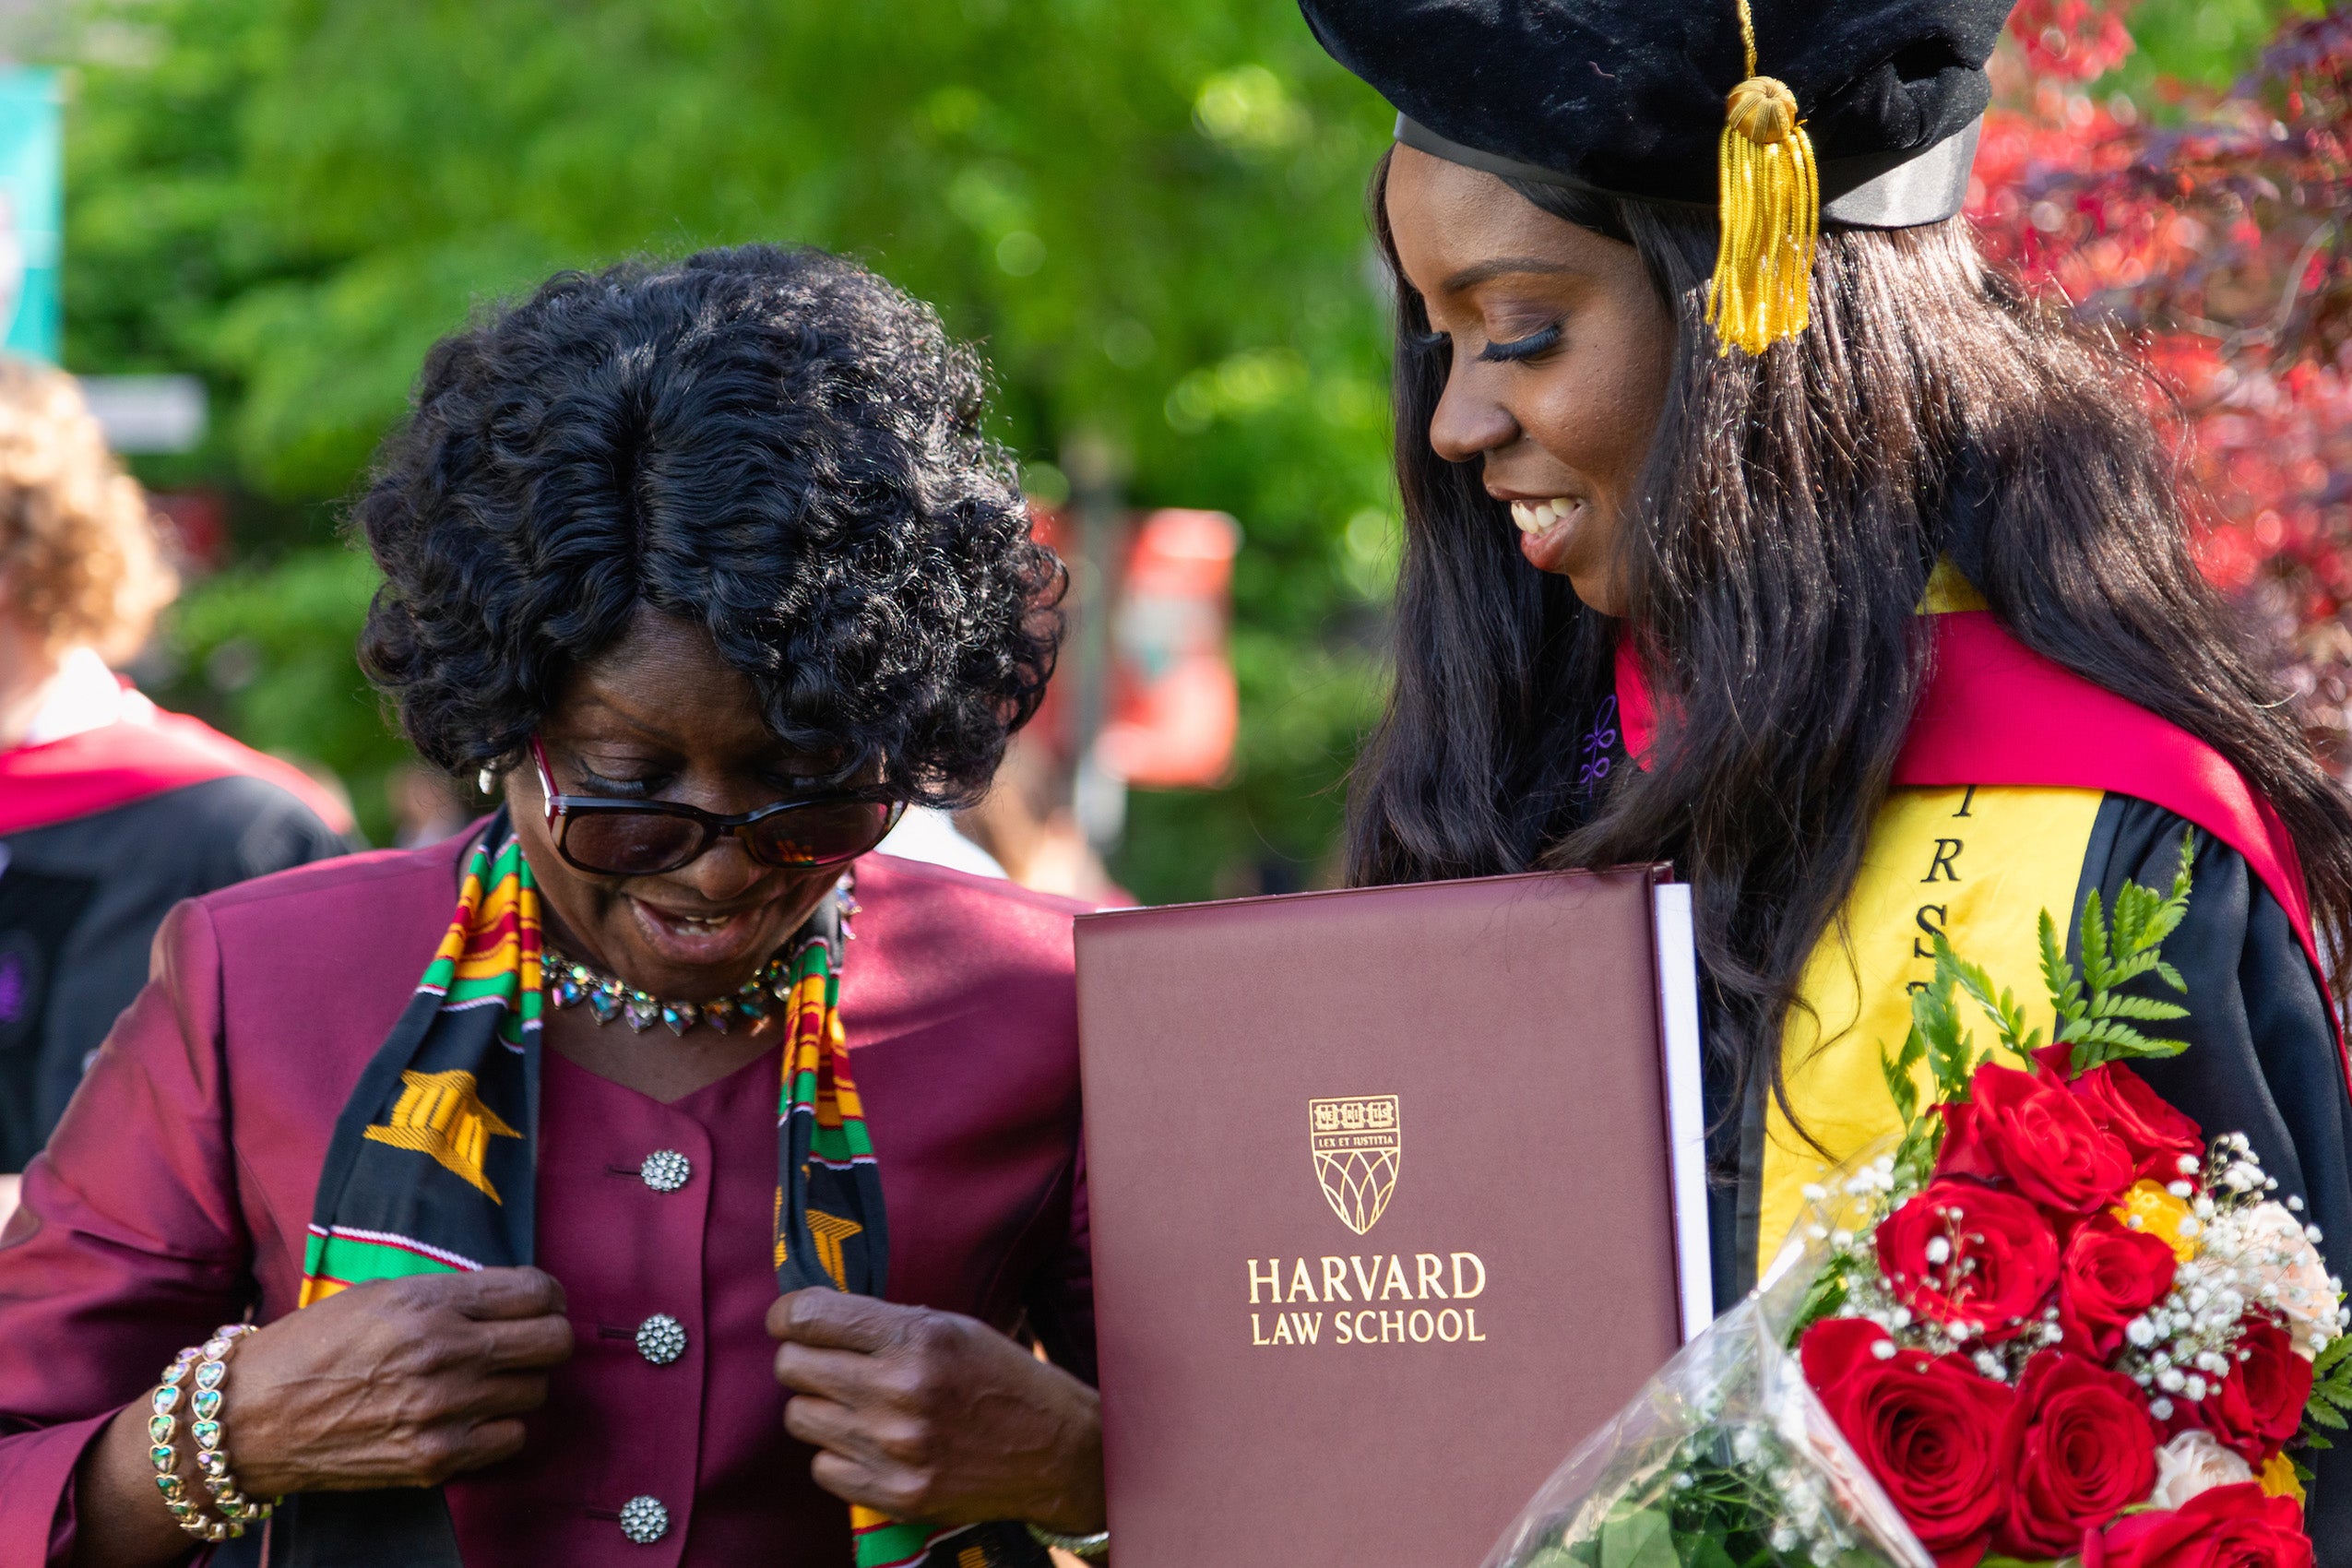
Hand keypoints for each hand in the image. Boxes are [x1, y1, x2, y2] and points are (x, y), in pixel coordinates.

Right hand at [221, 1266, 574, 1494]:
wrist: (251, 1418)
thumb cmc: (314, 1345)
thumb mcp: (382, 1294)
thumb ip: (451, 1295)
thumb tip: (515, 1298)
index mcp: (430, 1304)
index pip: (537, 1291)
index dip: (546, 1295)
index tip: (538, 1301)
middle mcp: (445, 1355)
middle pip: (554, 1342)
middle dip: (546, 1336)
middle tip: (524, 1339)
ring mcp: (443, 1412)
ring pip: (536, 1392)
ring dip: (518, 1383)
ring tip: (483, 1378)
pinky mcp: (436, 1459)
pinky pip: (511, 1437)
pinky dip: (499, 1426)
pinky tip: (469, 1414)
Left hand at [769, 1290, 1104, 1536]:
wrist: (1056, 1450)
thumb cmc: (1001, 1378)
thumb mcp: (951, 1327)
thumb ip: (883, 1322)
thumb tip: (809, 1317)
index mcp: (917, 1337)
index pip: (808, 1317)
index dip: (787, 1315)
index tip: (789, 1319)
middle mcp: (900, 1391)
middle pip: (792, 1368)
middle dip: (802, 1359)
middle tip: (828, 1362)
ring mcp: (895, 1449)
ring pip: (800, 1417)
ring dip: (822, 1408)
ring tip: (859, 1405)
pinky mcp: (895, 1494)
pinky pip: (823, 1467)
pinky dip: (840, 1455)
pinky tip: (874, 1444)